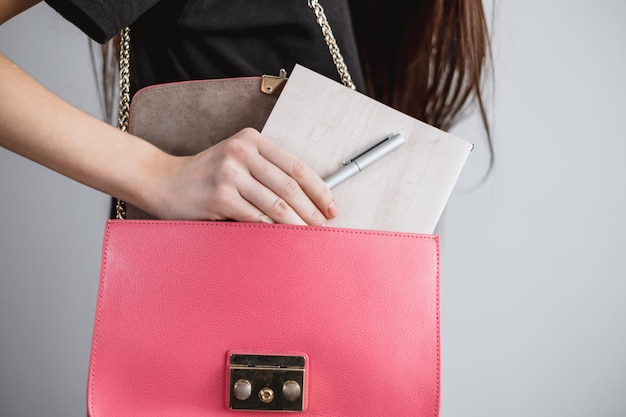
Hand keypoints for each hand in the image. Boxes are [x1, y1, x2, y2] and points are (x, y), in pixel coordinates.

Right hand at [150, 128, 337, 224]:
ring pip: (277, 204)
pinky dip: (273, 230)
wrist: (162, 181)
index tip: (332, 206)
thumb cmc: (205, 174)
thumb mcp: (235, 159)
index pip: (296, 166)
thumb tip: (305, 199)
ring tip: (310, 235)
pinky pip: (256, 218)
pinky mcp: (220, 198)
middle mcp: (241, 153)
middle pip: (290, 186)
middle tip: (325, 226)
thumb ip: (265, 170)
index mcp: (251, 140)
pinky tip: (284, 238)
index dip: (319, 189)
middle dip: (313, 210)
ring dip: (298, 223)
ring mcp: (229, 175)